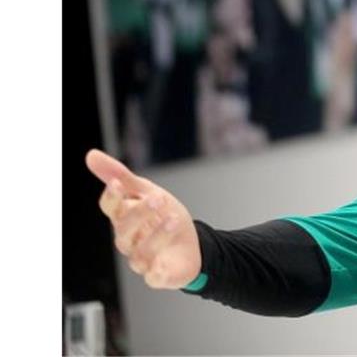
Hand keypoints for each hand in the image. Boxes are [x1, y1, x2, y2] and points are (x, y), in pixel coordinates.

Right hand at [86, 149, 201, 289]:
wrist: (192, 243)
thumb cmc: (163, 217)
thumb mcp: (148, 192)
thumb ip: (122, 176)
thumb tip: (91, 155)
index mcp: (124, 218)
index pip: (110, 208)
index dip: (112, 197)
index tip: (118, 183)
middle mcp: (128, 240)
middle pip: (124, 229)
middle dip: (139, 213)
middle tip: (158, 198)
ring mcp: (141, 259)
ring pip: (140, 252)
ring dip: (157, 235)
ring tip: (173, 218)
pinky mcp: (157, 275)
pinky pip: (154, 276)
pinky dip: (159, 269)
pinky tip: (166, 260)